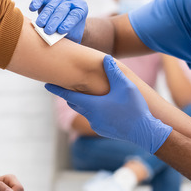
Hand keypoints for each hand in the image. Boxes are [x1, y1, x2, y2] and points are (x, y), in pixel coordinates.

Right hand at [29, 0, 87, 42]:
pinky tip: (32, 8)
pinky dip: (36, 3)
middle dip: (54, 21)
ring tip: (40, 25)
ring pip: (51, 6)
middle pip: (62, 10)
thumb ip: (67, 36)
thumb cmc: (71, 31)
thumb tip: (55, 40)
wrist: (67, 22)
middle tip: (48, 31)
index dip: (68, 23)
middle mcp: (71, 1)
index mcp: (81, 9)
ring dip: (45, 16)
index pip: (75, 15)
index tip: (61, 31)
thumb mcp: (73, 35)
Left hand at [45, 55, 171, 153]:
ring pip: (85, 111)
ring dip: (84, 102)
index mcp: (92, 104)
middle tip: (65, 85)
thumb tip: (104, 58)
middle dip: (70, 94)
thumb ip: (113, 72)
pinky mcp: (103, 130)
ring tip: (86, 94)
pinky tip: (103, 106)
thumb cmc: (134, 107)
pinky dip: (94, 110)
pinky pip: (94, 118)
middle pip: (75, 103)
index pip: (68, 95)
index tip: (46, 84)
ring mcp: (96, 125)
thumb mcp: (125, 86)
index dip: (56, 89)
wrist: (144, 132)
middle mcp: (91, 116)